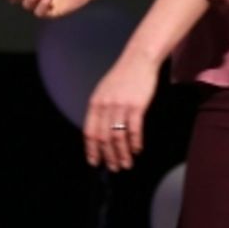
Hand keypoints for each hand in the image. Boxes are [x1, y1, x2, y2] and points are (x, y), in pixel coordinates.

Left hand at [83, 55, 158, 170]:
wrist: (139, 59)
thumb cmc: (123, 76)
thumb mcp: (104, 90)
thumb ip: (101, 108)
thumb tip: (99, 131)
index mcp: (95, 102)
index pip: (89, 131)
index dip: (91, 149)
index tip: (94, 162)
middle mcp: (106, 105)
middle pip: (103, 137)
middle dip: (108, 156)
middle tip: (114, 167)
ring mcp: (121, 105)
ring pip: (118, 136)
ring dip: (122, 153)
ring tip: (126, 163)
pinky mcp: (136, 105)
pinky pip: (134, 129)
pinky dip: (135, 142)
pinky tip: (137, 149)